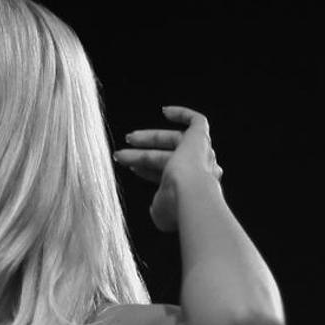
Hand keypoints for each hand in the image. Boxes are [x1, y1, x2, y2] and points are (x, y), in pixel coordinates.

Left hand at [113, 105, 222, 231]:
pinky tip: (164, 111)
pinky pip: (197, 121)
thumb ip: (159, 206)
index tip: (130, 167)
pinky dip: (183, 114)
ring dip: (149, 138)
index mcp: (192, 188)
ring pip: (174, 141)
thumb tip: (154, 207)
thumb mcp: (161, 212)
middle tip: (122, 152)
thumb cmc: (176, 207)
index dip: (147, 170)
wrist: (190, 195)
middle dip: (143, 154)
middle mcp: (202, 169)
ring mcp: (202, 153)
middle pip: (168, 156)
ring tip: (128, 138)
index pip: (168, 174)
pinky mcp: (201, 138)